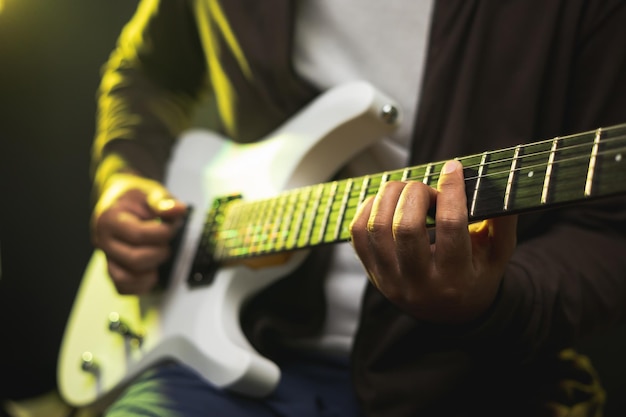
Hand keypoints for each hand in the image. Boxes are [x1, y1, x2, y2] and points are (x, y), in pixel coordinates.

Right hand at [92, 173, 186, 293]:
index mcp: (109, 219)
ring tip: (159, 255)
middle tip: (167, 241)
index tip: (172, 225)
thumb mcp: (150, 191)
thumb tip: (178, 211)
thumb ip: (163, 202)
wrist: (117, 197)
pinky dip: (140, 286)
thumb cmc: (134, 196)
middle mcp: (102, 240)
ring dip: (150, 272)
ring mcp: (105, 256)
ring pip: (124, 278)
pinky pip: (122, 287)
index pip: (139, 235)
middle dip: (159, 252)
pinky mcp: (111, 268)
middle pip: (134, 259)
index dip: (163, 233)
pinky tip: (153, 273)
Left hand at [350, 160, 516, 322]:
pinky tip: (387, 203)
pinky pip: (357, 234)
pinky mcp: (372, 273)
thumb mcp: (498, 254)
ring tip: (407, 192)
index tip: (454, 168)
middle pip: (406, 227)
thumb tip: (495, 183)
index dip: (452, 191)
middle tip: (428, 191)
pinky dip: (368, 208)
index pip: (451, 227)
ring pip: (377, 227)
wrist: (450, 315)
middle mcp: (419, 283)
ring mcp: (390, 280)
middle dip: (416, 193)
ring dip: (390, 196)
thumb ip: (502, 221)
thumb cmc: (476, 276)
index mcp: (455, 279)